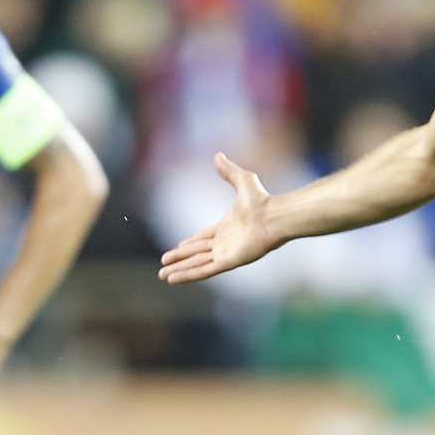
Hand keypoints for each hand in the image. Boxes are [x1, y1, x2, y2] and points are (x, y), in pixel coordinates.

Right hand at [157, 153, 281, 284]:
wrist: (273, 217)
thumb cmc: (262, 200)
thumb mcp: (242, 180)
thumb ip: (228, 171)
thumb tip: (217, 155)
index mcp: (228, 227)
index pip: (204, 238)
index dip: (190, 243)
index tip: (178, 247)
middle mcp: (226, 242)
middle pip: (196, 252)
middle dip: (179, 258)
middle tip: (163, 264)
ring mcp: (226, 254)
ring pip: (196, 263)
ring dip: (179, 269)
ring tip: (162, 275)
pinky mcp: (227, 262)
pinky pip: (203, 270)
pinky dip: (187, 274)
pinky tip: (173, 279)